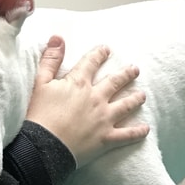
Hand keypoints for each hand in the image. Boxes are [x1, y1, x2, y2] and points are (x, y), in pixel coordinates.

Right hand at [25, 37, 149, 165]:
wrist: (44, 147)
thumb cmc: (39, 115)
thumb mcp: (39, 83)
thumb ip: (50, 60)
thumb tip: (58, 37)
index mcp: (79, 83)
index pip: (91, 63)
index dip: (99, 54)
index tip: (106, 49)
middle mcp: (96, 98)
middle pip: (115, 82)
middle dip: (126, 74)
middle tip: (134, 69)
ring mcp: (104, 118)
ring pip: (125, 105)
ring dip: (135, 99)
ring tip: (142, 95)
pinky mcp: (106, 138)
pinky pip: (127, 134)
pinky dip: (137, 132)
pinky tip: (145, 129)